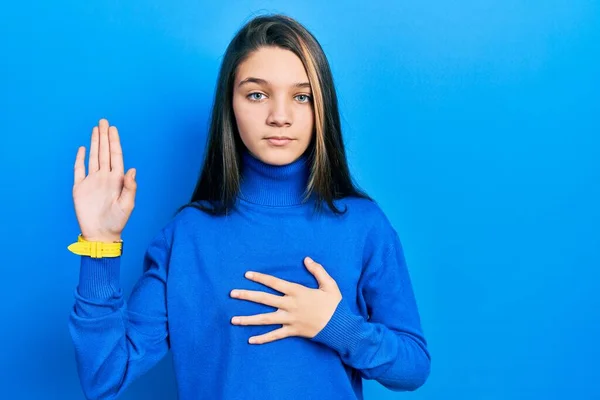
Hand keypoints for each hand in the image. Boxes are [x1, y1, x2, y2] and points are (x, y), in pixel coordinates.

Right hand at [72, 118, 136, 241]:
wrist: (101, 234)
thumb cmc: (117, 220)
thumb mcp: (128, 204)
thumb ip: (130, 187)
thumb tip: (132, 169)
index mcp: (117, 179)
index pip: (116, 156)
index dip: (114, 142)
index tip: (113, 129)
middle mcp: (105, 177)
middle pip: (104, 152)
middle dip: (104, 137)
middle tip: (104, 121)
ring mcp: (92, 181)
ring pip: (93, 157)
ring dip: (94, 143)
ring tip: (95, 129)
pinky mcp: (80, 188)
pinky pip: (79, 170)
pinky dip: (80, 159)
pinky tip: (82, 149)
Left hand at [230, 257, 341, 344]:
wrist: (340, 327)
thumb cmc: (334, 305)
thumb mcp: (329, 284)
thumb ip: (317, 270)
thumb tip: (306, 259)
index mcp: (297, 292)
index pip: (274, 283)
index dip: (260, 278)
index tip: (247, 274)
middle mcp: (290, 305)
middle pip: (264, 299)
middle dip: (247, 295)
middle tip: (232, 293)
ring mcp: (289, 319)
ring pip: (265, 319)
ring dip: (248, 319)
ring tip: (233, 319)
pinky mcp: (292, 331)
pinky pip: (275, 336)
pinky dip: (262, 339)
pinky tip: (250, 340)